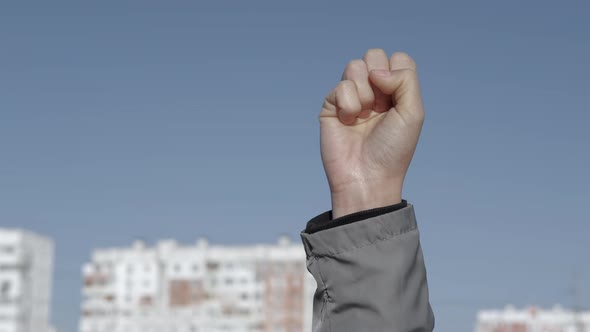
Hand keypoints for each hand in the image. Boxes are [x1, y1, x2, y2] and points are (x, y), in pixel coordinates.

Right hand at [320, 49, 423, 217]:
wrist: (367, 177)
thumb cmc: (393, 150)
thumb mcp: (413, 112)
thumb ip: (405, 79)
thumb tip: (376, 71)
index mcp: (395, 91)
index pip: (397, 59)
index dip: (397, 74)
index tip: (396, 102)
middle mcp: (373, 91)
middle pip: (374, 55)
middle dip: (378, 78)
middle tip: (380, 107)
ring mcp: (351, 97)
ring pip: (354, 65)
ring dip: (363, 92)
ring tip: (364, 116)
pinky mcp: (331, 106)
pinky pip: (340, 86)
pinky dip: (348, 104)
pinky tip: (349, 122)